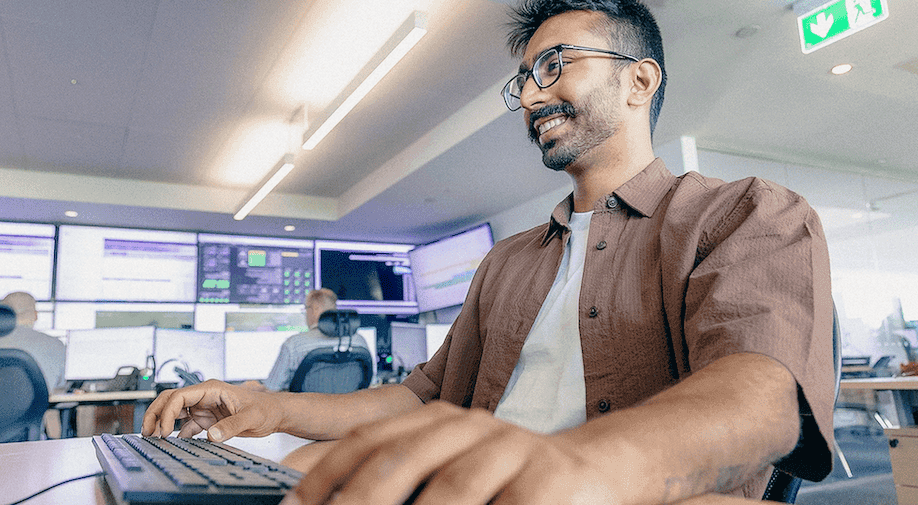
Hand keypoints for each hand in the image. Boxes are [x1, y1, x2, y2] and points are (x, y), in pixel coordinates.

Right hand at [141, 380, 283, 441]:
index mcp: (211, 389)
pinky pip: (186, 425)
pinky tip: (172, 443)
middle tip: (146, 431)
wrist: (275, 413)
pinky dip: (177, 433)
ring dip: (162, 423)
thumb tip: (211, 436)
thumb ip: (231, 426)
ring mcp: (204, 407)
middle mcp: (204, 396)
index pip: (179, 396)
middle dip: (156, 414)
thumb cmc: (266, 408)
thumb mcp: (251, 417)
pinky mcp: (207, 419)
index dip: (167, 412)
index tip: (164, 431)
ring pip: (174, 411)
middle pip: (171, 400)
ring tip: (152, 437)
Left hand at [285, 401, 619, 504]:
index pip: (365, 441)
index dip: (323, 474)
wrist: (594, 471)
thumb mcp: (445, 470)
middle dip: (359, 502)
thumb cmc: (505, 482)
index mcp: (433, 420)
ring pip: (452, 489)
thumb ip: (394, 480)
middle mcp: (468, 427)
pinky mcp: (549, 480)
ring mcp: (510, 450)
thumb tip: (324, 499)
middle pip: (399, 461)